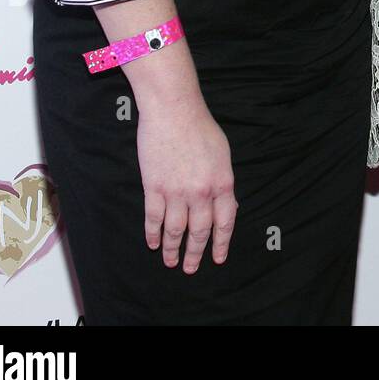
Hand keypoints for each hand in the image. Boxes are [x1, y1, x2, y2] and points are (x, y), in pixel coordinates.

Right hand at [136, 98, 236, 272]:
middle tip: (191, 268)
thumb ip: (223, 181)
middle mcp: (201, 191)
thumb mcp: (223, 154)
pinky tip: (152, 243)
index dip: (221, 242)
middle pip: (199, 231)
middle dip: (196, 253)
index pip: (225, 221)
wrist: (174, 110)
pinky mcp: (154, 187)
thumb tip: (226, 205)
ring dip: (172, 249)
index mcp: (222, 182)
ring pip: (174, 230)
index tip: (218, 258)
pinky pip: (153, 218)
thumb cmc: (201, 127)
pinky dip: (152, 234)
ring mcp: (176, 191)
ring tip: (171, 262)